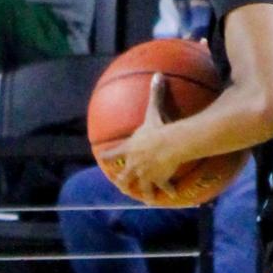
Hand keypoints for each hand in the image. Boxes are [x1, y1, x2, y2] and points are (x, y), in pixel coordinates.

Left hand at [106, 75, 185, 200]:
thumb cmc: (158, 128)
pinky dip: (165, 192)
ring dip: (139, 192)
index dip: (108, 156)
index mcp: (129, 149)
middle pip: (124, 176)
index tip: (103, 159)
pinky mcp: (158, 181)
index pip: (113, 153)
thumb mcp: (154, 111)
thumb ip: (155, 94)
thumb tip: (158, 75)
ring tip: (142, 198)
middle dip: (121, 181)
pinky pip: (161, 188)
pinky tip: (169, 196)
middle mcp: (134, 164)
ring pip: (139, 186)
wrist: (167, 146)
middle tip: (120, 185)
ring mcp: (145, 174)